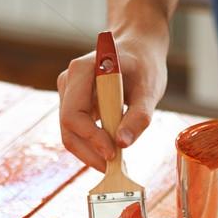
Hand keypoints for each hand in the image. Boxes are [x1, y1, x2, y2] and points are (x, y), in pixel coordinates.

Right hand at [57, 35, 167, 171]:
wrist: (138, 50)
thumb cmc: (144, 65)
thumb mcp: (149, 89)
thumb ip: (138, 116)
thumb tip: (123, 144)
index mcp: (82, 71)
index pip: (74, 114)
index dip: (91, 138)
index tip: (114, 154)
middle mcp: (68, 82)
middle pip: (68, 128)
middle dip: (89, 152)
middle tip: (114, 167)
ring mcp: (68, 95)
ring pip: (70, 134)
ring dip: (91, 152)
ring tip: (116, 162)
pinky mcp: (73, 106)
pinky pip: (77, 133)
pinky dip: (92, 146)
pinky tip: (112, 152)